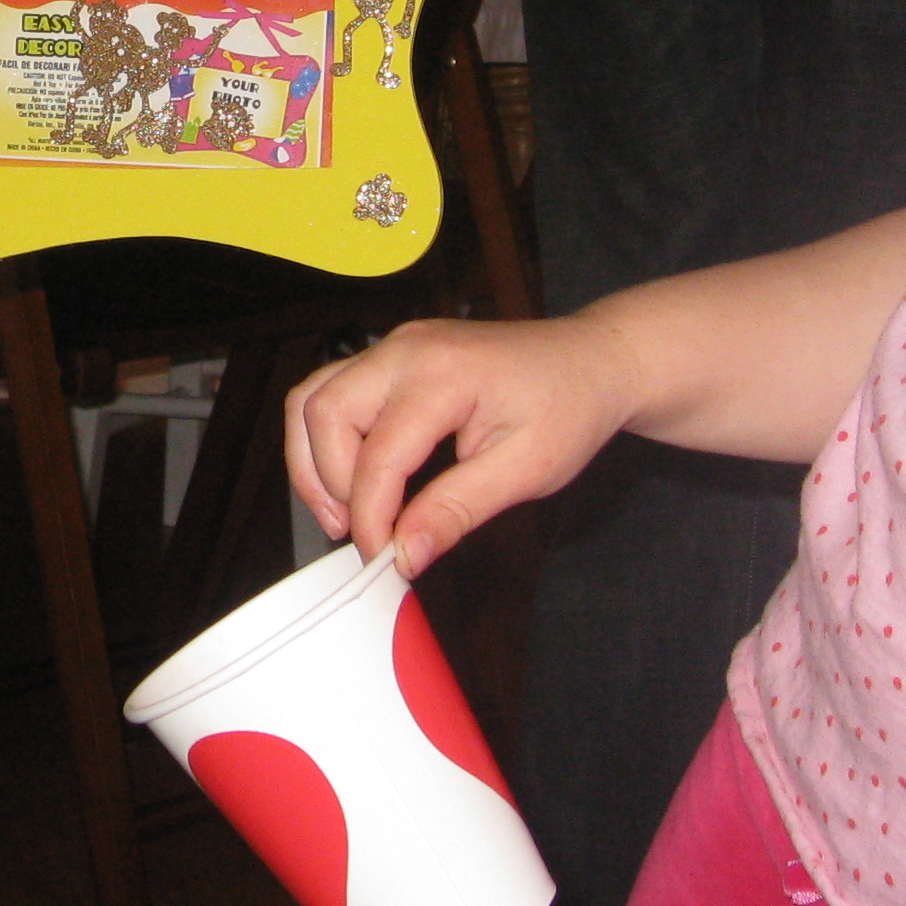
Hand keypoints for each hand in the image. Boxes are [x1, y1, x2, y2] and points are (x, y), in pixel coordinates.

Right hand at [286, 315, 634, 578]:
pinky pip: (333, 390)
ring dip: (314, 459)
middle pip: (323, 412)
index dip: (370, 516)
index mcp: (444, 374)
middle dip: (327, 483)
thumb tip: (405, 554)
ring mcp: (394, 346)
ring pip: (314, 397)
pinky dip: (329, 438)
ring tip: (342, 512)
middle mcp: (405, 349)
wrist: (592, 360)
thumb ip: (457, 510)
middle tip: (357, 533)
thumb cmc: (570, 407)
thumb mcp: (526, 470)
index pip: (380, 454)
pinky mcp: (392, 356)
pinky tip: (354, 478)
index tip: (382, 559)